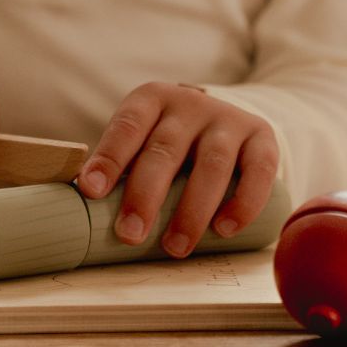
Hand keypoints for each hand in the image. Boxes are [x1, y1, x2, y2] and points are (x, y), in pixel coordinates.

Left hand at [76, 82, 278, 257]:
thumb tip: (84, 205)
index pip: (127, 126)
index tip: (91, 192)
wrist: (226, 117)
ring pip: (212, 163)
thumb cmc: (169, 139)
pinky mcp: (262, 137)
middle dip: (145, 195)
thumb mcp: (144, 136)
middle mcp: (190, 103)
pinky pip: (258, 171)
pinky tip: (224, 230)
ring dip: (192, 210)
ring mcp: (228, 119)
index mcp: (152, 99)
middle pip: (165, 149)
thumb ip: (122, 164)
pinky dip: (242, 203)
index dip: (109, 158)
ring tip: (175, 247)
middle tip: (130, 235)